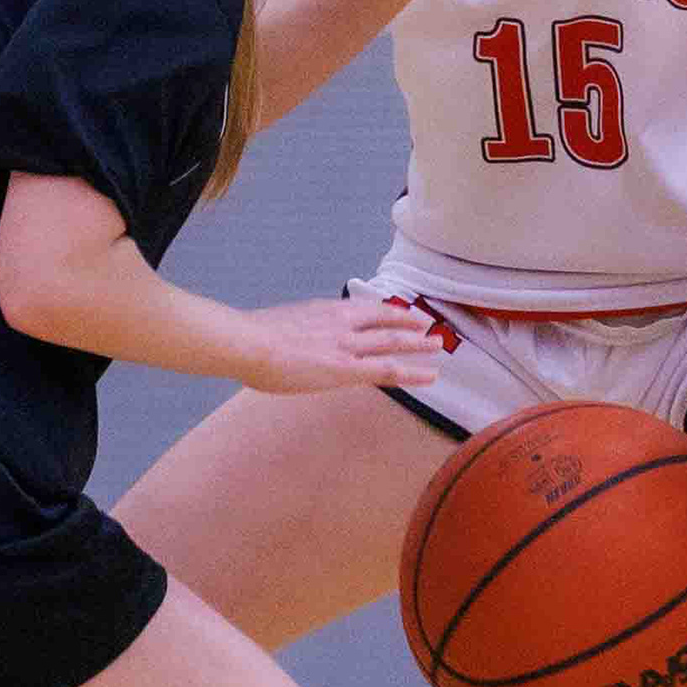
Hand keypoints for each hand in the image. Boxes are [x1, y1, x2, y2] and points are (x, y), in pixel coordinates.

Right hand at [235, 295, 450, 395]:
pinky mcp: (345, 369)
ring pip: (392, 342)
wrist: (247, 342)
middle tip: (429, 325)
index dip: (388, 312)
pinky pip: (387, 370)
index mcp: (326, 311)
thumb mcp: (283, 325)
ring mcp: (346, 345)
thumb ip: (300, 331)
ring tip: (438, 346)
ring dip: (418, 343)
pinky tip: (429, 376)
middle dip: (410, 323)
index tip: (402, 313)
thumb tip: (299, 342)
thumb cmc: (252, 338)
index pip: (365, 309)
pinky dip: (412, 373)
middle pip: (384, 320)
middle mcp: (342, 322)